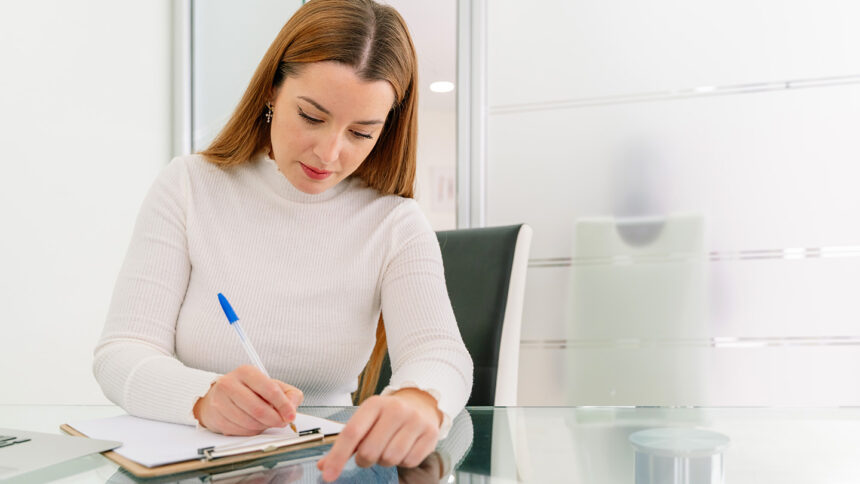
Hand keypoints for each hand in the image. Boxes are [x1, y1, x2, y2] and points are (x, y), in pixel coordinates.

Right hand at [193, 365, 303, 435]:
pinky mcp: (216, 418)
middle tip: (281, 422)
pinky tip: (252, 424)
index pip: (269, 389)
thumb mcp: (272, 386)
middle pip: (258, 409)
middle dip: (274, 419)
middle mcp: (230, 384)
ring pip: (249, 422)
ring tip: (265, 421)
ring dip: (263, 426)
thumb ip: (289, 394)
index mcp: (246, 372)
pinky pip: (240, 431)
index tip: (291, 415)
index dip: (284, 405)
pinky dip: (251, 431)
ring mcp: (220, 401)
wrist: (220, 397)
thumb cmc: (250, 391)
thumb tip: (292, 408)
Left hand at [316, 388, 442, 481]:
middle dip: (365, 459)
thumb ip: (346, 443)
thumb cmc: (388, 415)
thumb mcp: (366, 420)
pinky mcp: (430, 434)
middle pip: (370, 451)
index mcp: (375, 404)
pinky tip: (404, 448)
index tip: (328, 475)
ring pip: (390, 459)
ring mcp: (415, 421)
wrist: (421, 404)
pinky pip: (409, 462)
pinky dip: (403, 461)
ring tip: (388, 448)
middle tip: (368, 454)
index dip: (338, 457)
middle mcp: (396, 409)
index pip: (352, 433)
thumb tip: (325, 466)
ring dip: (384, 460)